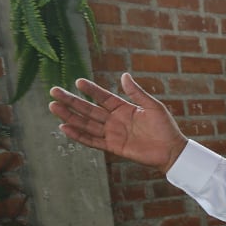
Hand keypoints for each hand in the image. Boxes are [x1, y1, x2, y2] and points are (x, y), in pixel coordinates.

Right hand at [49, 74, 188, 173]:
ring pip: (86, 124)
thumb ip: (136, 93)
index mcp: (123, 108)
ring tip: (53, 107)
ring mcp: (112, 133)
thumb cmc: (165, 127)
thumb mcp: (153, 106)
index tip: (77, 81)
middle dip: (71, 101)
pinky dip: (78, 135)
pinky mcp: (112, 147)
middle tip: (54, 91)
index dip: (91, 90)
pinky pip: (92, 140)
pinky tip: (64, 128)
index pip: (103, 97)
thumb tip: (124, 75)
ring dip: (70, 116)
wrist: (172, 150)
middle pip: (88, 109)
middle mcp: (114, 120)